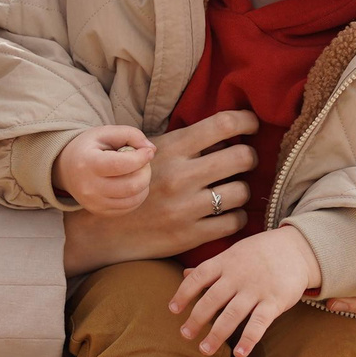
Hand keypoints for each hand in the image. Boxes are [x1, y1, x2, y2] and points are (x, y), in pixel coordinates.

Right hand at [55, 125, 154, 213]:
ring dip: (144, 184)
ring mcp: (94, 203)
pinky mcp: (100, 212)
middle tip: (143, 162)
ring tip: (137, 171)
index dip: (141, 158)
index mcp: (87, 163)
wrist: (66, 168)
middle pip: (132, 186)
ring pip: (134, 199)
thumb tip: (152, 150)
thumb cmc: (90, 147)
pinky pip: (129, 207)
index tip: (148, 152)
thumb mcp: (106, 132)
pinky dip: (137, 195)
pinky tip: (131, 182)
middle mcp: (89, 187)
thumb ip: (131, 135)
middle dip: (145, 172)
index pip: (121, 165)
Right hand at [59, 108, 257, 274]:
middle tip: (244, 160)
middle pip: (242, 157)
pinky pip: (234, 222)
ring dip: (242, 189)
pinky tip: (226, 213)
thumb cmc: (132, 183)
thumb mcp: (150, 152)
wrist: (103, 229)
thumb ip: (185, 141)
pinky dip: (236, 216)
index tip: (252, 125)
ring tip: (232, 189)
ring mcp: (186, 207)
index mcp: (171, 148)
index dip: (247, 121)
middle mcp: (181, 176)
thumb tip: (228, 132)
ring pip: (242, 191)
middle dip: (250, 157)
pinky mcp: (190, 235)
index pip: (223, 124)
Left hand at [170, 227, 320, 356]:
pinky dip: (248, 339)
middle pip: (211, 299)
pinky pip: (259, 323)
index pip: (198, 277)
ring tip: (204, 349)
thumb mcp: (234, 253)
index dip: (183, 293)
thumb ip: (211, 267)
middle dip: (196, 319)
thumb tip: (185, 274)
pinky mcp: (275, 301)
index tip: (173, 310)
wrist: (298, 248)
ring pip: (231, 315)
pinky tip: (239, 353)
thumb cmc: (260, 253)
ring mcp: (256, 289)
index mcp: (226, 262)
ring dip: (216, 334)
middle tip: (185, 335)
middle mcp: (238, 275)